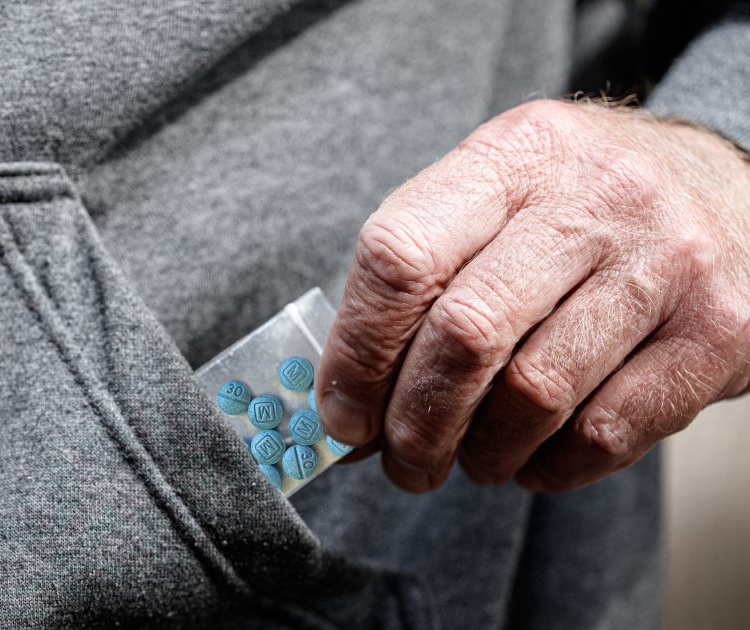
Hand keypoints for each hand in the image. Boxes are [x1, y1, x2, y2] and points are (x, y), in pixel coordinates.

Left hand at [315, 99, 749, 492]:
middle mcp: (594, 195)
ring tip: (471, 460)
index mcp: (514, 155)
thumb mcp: (503, 195)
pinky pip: (607, 430)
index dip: (357, 351)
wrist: (741, 189)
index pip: (400, 256)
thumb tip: (348, 404)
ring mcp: (666, 260)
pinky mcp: (720, 329)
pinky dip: (552, 466)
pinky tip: (534, 459)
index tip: (342, 413)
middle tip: (403, 462)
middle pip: (464, 334)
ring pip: (533, 393)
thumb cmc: (590, 207)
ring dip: (483, 453)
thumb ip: (424, 278)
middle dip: (414, 424)